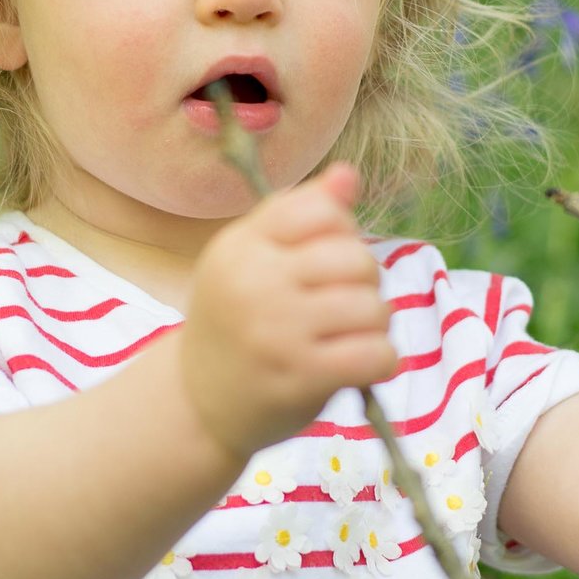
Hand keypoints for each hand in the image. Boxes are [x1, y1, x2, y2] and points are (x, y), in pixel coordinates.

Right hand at [177, 160, 398, 461]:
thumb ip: (300, 214)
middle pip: (355, 258)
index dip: (342, 232)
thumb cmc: (236, 324)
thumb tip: (349, 173)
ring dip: (375, 325)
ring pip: (373, 307)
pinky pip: (375, 354)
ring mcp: (277, 331)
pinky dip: (381, 360)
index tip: (327, 260)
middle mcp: (254, 282)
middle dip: (366, 281)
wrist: (197, 404)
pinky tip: (362, 364)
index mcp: (241, 245)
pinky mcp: (300, 377)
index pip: (321, 210)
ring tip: (351, 336)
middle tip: (344, 304)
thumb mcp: (251, 260)